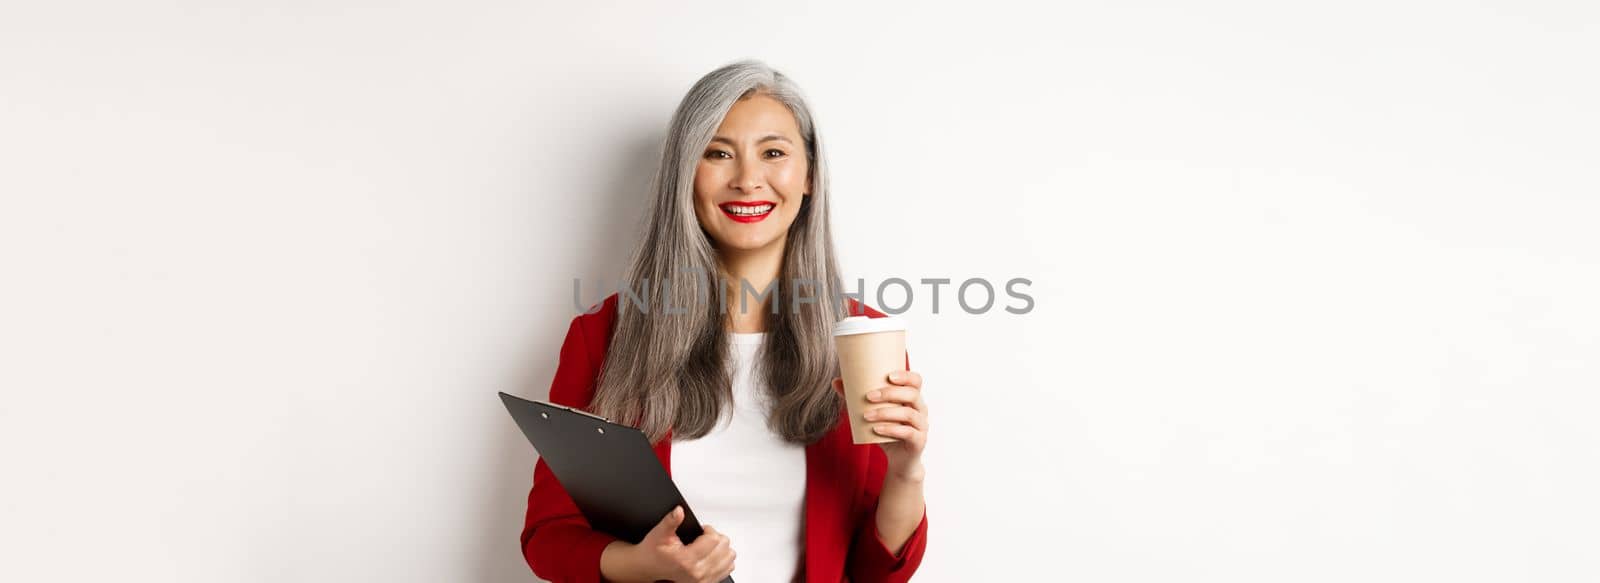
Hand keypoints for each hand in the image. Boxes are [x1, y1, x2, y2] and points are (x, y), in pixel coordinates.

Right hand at [620, 505, 735, 582]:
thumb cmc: (653, 552)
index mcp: (687, 560)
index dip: (709, 529)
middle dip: (716, 537)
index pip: (714, 539)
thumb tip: (679, 511)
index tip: (702, 529)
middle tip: (703, 537)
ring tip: (708, 546)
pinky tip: (712, 555)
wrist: (649, 568)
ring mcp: (704, 580)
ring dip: (722, 549)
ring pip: (730, 558)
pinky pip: (728, 569)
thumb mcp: (659, 533)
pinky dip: (724, 560)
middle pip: (724, 548)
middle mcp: (697, 572)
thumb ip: (671, 521)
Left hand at [833, 370, 928, 481]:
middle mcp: (921, 409)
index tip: (888, 376)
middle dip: (889, 393)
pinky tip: (877, 429)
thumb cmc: (887, 431)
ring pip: (908, 413)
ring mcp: (922, 425)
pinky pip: (908, 433)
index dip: (905, 376)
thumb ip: (856, 398)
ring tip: (866, 415)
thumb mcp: (873, 413)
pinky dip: (891, 430)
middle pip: (912, 394)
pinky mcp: (919, 441)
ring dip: (885, 413)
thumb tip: (836, 381)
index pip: (916, 381)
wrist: (899, 460)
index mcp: (913, 398)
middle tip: (868, 397)